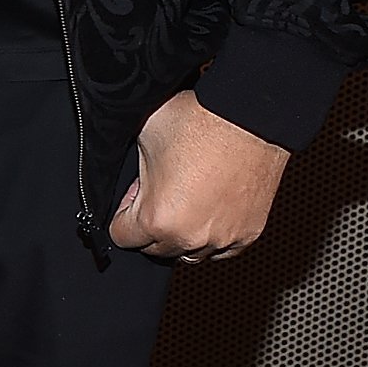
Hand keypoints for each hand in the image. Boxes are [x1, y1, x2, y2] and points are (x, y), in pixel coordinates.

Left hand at [110, 88, 288, 263]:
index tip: (135, 195)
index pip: (121, 237)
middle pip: (155, 250)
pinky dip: (211, 235)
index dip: (124, 212)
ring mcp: (223, 238)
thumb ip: (125, 167)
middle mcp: (190, 236)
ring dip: (181, 234)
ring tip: (185, 199)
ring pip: (189, 253)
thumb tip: (118, 173)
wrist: (249, 113)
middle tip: (161, 192)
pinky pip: (221, 249)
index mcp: (157, 218)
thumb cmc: (201, 119)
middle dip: (151, 225)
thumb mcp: (143, 136)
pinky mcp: (248, 233)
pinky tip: (208, 208)